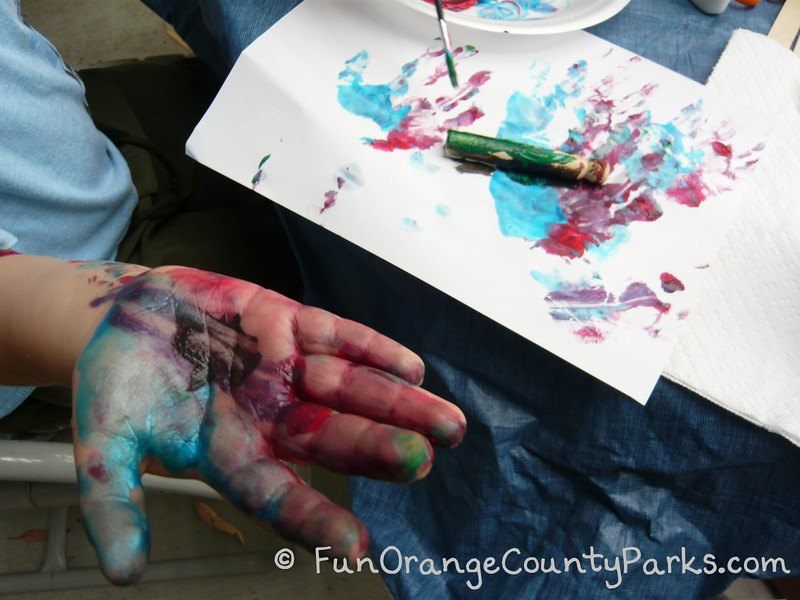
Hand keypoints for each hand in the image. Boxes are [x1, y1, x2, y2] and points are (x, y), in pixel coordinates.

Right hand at [72, 266, 465, 583]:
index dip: (313, 519)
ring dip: (397, 404)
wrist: (127, 316)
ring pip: (351, 390)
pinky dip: (372, 349)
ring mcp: (285, 369)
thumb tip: (124, 574)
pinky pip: (338, 336)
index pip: (278, 495)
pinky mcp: (289, 323)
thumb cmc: (117, 382)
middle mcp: (270, 415)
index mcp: (231, 453)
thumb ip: (114, 500)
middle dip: (377, 450)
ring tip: (447, 425)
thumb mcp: (104, 440)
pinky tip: (410, 367)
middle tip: (422, 463)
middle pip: (332, 439)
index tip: (356, 545)